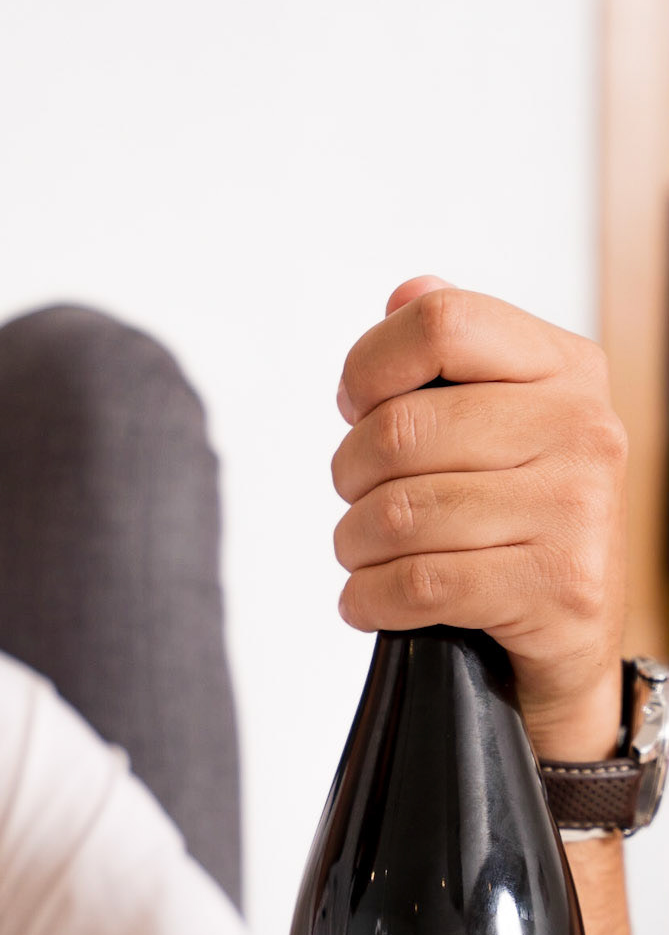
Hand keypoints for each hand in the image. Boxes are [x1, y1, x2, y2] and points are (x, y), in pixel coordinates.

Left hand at [332, 276, 627, 758]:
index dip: (369, 365)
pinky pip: (417, 582)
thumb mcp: (501, 422)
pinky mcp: (560, 588)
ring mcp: (578, 509)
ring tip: (366, 553)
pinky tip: (373, 601)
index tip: (356, 406)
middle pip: (399, 428)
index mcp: (566, 368)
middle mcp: (585, 429)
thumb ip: (454, 354)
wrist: (571, 639)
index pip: (441, 322)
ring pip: (398, 512)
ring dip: (355, 544)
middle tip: (357, 499)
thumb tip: (406, 296)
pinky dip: (370, 598)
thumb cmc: (517, 519)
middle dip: (349, 474)